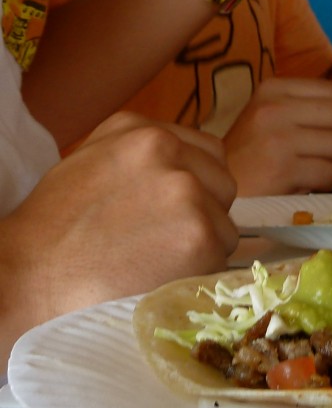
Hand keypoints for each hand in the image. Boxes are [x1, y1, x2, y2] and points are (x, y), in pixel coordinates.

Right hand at [0, 113, 237, 345]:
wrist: (29, 278)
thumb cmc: (56, 232)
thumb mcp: (94, 164)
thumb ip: (144, 159)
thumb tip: (191, 171)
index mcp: (140, 130)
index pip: (207, 152)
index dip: (197, 185)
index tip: (172, 210)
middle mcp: (166, 149)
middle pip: (223, 184)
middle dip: (205, 212)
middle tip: (164, 240)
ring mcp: (186, 190)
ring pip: (225, 222)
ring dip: (204, 244)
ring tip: (157, 258)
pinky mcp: (200, 232)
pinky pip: (223, 255)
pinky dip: (201, 270)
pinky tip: (162, 274)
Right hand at [223, 77, 331, 195]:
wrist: (215, 185)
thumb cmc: (251, 153)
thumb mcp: (270, 115)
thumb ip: (306, 107)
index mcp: (273, 89)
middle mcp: (273, 109)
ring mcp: (277, 139)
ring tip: (316, 167)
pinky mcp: (282, 170)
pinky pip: (329, 173)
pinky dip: (325, 181)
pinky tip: (306, 183)